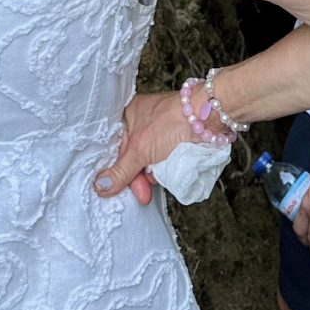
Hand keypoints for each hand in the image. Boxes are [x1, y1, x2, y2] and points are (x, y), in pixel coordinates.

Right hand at [96, 91, 179, 205]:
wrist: (209, 118)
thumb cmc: (171, 122)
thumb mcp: (140, 150)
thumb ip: (121, 171)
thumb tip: (100, 186)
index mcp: (128, 115)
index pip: (115, 147)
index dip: (116, 168)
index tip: (115, 188)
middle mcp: (143, 122)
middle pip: (133, 157)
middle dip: (138, 177)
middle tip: (143, 194)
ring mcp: (161, 131)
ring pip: (150, 161)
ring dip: (153, 175)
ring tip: (159, 179)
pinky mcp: (176, 140)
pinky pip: (165, 160)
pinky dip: (166, 169)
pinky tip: (168, 176)